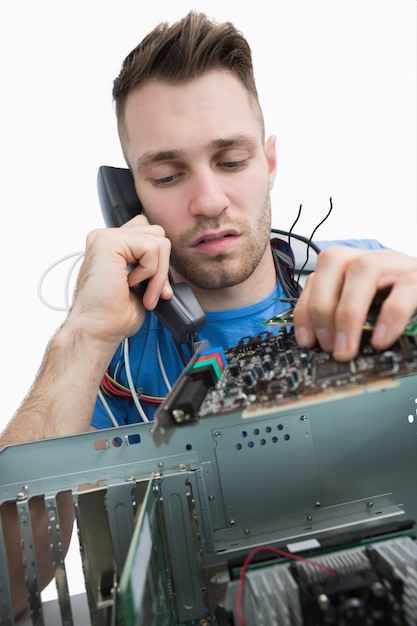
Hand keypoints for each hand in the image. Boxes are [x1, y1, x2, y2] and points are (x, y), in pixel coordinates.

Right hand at [69, 215, 172, 343]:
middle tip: (150, 292)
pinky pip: (151, 248)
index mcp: (113, 246)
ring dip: (157, 273)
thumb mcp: (141, 283)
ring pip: (158, 240)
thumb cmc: (113, 315)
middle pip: (158, 234)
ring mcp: (105, 237)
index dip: (160, 262)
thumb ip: (150, 263)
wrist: (96, 330)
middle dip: (162, 267)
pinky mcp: (107, 242)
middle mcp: (107, 238)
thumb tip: (169, 259)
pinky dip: (150, 272)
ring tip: (142, 292)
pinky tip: (131, 285)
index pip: (152, 235)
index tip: (155, 289)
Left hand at [292, 246, 416, 360]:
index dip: (305, 310)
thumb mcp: (366, 312)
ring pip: (364, 269)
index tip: (307, 341)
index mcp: (352, 265)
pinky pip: (406, 289)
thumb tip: (316, 343)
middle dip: (322, 308)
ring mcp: (399, 264)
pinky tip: (381, 340)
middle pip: (334, 263)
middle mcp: (372, 258)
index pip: (315, 276)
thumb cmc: (399, 306)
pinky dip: (390, 316)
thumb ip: (344, 319)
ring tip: (346, 348)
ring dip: (349, 312)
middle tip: (327, 347)